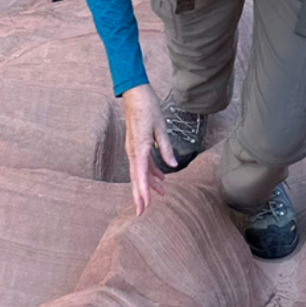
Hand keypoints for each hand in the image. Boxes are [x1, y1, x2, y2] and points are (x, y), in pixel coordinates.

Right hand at [119, 83, 175, 214]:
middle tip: (142, 213)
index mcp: (139, 147)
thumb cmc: (148, 107)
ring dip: (148, 184)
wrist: (135, 93)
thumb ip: (166, 148)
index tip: (144, 205)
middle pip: (136, 177)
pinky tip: (160, 178)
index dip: (143, 191)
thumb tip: (172, 165)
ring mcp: (133, 148)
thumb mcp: (161, 127)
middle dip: (139, 195)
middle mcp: (133, 150)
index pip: (140, 174)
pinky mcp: (135, 145)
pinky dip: (150, 172)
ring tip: (161, 195)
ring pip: (139, 172)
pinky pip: (142, 163)